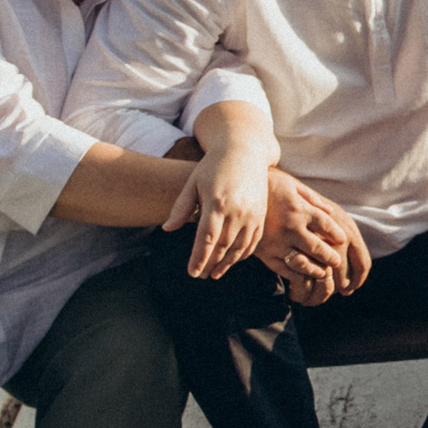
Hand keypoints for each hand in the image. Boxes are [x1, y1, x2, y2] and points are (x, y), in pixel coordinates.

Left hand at [165, 144, 272, 280]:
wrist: (245, 152)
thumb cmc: (213, 167)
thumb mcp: (193, 183)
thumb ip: (181, 208)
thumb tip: (167, 229)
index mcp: (217, 203)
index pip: (206, 239)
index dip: (199, 258)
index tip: (192, 272)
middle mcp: (237, 211)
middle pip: (222, 246)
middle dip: (211, 264)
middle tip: (200, 276)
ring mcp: (252, 214)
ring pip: (239, 248)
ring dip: (227, 263)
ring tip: (215, 274)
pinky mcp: (261, 215)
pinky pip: (253, 241)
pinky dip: (243, 254)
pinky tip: (233, 260)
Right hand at [254, 173, 370, 304]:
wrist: (235, 195)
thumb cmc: (268, 186)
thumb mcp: (291, 186)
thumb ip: (312, 199)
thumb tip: (331, 211)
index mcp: (299, 209)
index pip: (325, 225)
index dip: (336, 234)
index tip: (341, 240)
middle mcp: (289, 227)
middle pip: (317, 247)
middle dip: (330, 256)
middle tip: (336, 262)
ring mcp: (275, 241)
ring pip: (301, 262)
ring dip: (315, 270)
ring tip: (322, 272)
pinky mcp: (263, 252)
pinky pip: (282, 269)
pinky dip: (294, 274)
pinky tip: (301, 275)